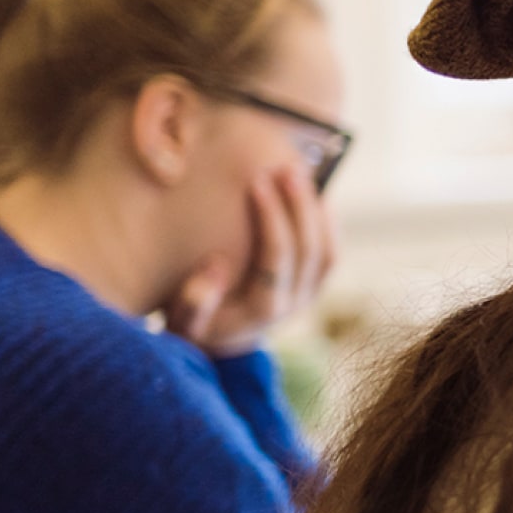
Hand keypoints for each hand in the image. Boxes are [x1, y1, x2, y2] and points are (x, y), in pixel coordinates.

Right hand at [167, 165, 337, 357]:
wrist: (221, 344)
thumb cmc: (195, 324)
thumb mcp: (183, 321)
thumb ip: (194, 301)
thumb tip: (214, 268)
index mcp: (263, 309)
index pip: (276, 258)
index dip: (271, 219)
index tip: (257, 182)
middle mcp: (293, 303)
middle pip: (308, 251)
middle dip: (298, 207)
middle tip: (286, 168)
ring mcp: (308, 296)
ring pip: (326, 250)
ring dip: (316, 210)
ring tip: (299, 172)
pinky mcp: (313, 287)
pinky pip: (329, 253)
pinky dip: (326, 222)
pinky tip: (315, 192)